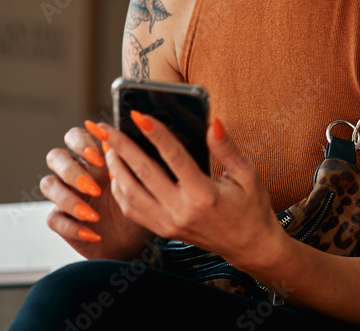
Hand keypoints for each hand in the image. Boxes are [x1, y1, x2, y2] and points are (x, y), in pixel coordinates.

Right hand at [41, 120, 155, 260]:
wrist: (134, 239)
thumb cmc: (139, 204)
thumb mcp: (140, 182)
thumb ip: (131, 162)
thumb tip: (129, 141)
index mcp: (95, 157)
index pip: (75, 136)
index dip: (81, 143)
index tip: (101, 158)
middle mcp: (77, 172)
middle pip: (55, 156)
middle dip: (70, 169)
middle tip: (93, 186)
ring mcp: (66, 194)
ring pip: (48, 184)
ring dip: (67, 199)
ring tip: (93, 215)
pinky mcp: (60, 219)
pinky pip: (52, 218)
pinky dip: (71, 227)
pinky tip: (92, 233)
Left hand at [100, 114, 285, 270]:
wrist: (249, 246)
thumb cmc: (251, 207)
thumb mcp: (247, 174)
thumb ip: (227, 149)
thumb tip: (212, 123)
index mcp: (204, 195)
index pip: (175, 158)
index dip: (156, 134)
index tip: (139, 115)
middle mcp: (182, 211)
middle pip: (144, 174)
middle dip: (123, 147)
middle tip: (108, 128)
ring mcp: (169, 224)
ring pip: (131, 194)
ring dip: (116, 168)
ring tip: (109, 146)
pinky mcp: (163, 231)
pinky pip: (132, 210)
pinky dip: (121, 189)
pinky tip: (118, 172)